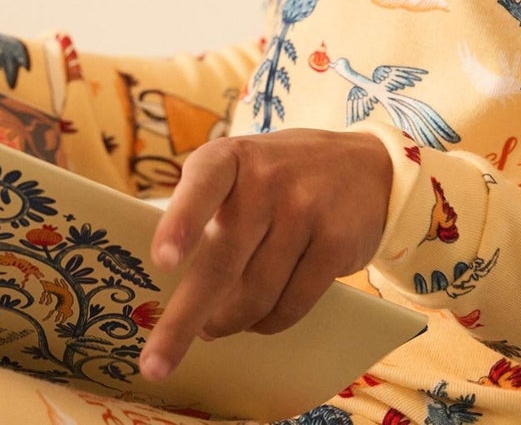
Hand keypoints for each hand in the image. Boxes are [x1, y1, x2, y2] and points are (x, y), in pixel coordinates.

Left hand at [139, 128, 393, 380]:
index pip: (201, 185)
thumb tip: (174, 286)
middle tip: (156, 363)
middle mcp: (266, 180)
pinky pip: (292, 304)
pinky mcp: (334, 243)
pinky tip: (257, 322)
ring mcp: (304, 210)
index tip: (162, 261)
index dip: (180, 223)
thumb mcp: (241, 169)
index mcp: (230, 157)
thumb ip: (210, 211)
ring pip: (256, 293)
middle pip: (222, 262)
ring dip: (230, 322)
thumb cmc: (279, 176)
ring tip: (214, 327)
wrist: (364, 167)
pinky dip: (268, 323)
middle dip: (184, 318)